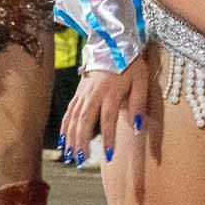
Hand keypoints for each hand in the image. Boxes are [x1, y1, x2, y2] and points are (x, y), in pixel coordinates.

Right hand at [60, 56, 151, 189]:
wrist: (112, 43)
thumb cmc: (131, 64)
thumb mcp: (142, 80)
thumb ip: (140, 103)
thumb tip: (138, 127)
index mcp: (111, 92)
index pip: (108, 120)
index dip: (108, 138)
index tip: (108, 156)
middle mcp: (94, 94)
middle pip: (84, 121)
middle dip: (82, 142)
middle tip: (81, 161)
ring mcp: (84, 92)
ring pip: (74, 118)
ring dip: (71, 138)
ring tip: (71, 156)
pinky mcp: (78, 91)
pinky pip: (69, 111)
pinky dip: (64, 126)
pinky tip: (63, 140)